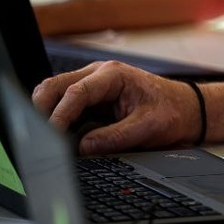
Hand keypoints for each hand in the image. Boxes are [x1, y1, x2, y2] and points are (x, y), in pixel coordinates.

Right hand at [31, 62, 199, 154]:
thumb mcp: (147, 127)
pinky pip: (65, 107)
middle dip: (42, 109)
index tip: (51, 136)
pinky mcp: (91, 101)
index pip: (76, 91)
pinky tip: (56, 138)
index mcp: (113, 75)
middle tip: (37, 137)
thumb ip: (114, 137)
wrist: (186, 109)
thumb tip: (82, 148)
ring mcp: (92, 87)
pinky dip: (57, 120)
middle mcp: (98, 76)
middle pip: (55, 86)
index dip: (59, 115)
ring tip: (45, 140)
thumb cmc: (171, 111)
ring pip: (55, 95)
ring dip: (47, 114)